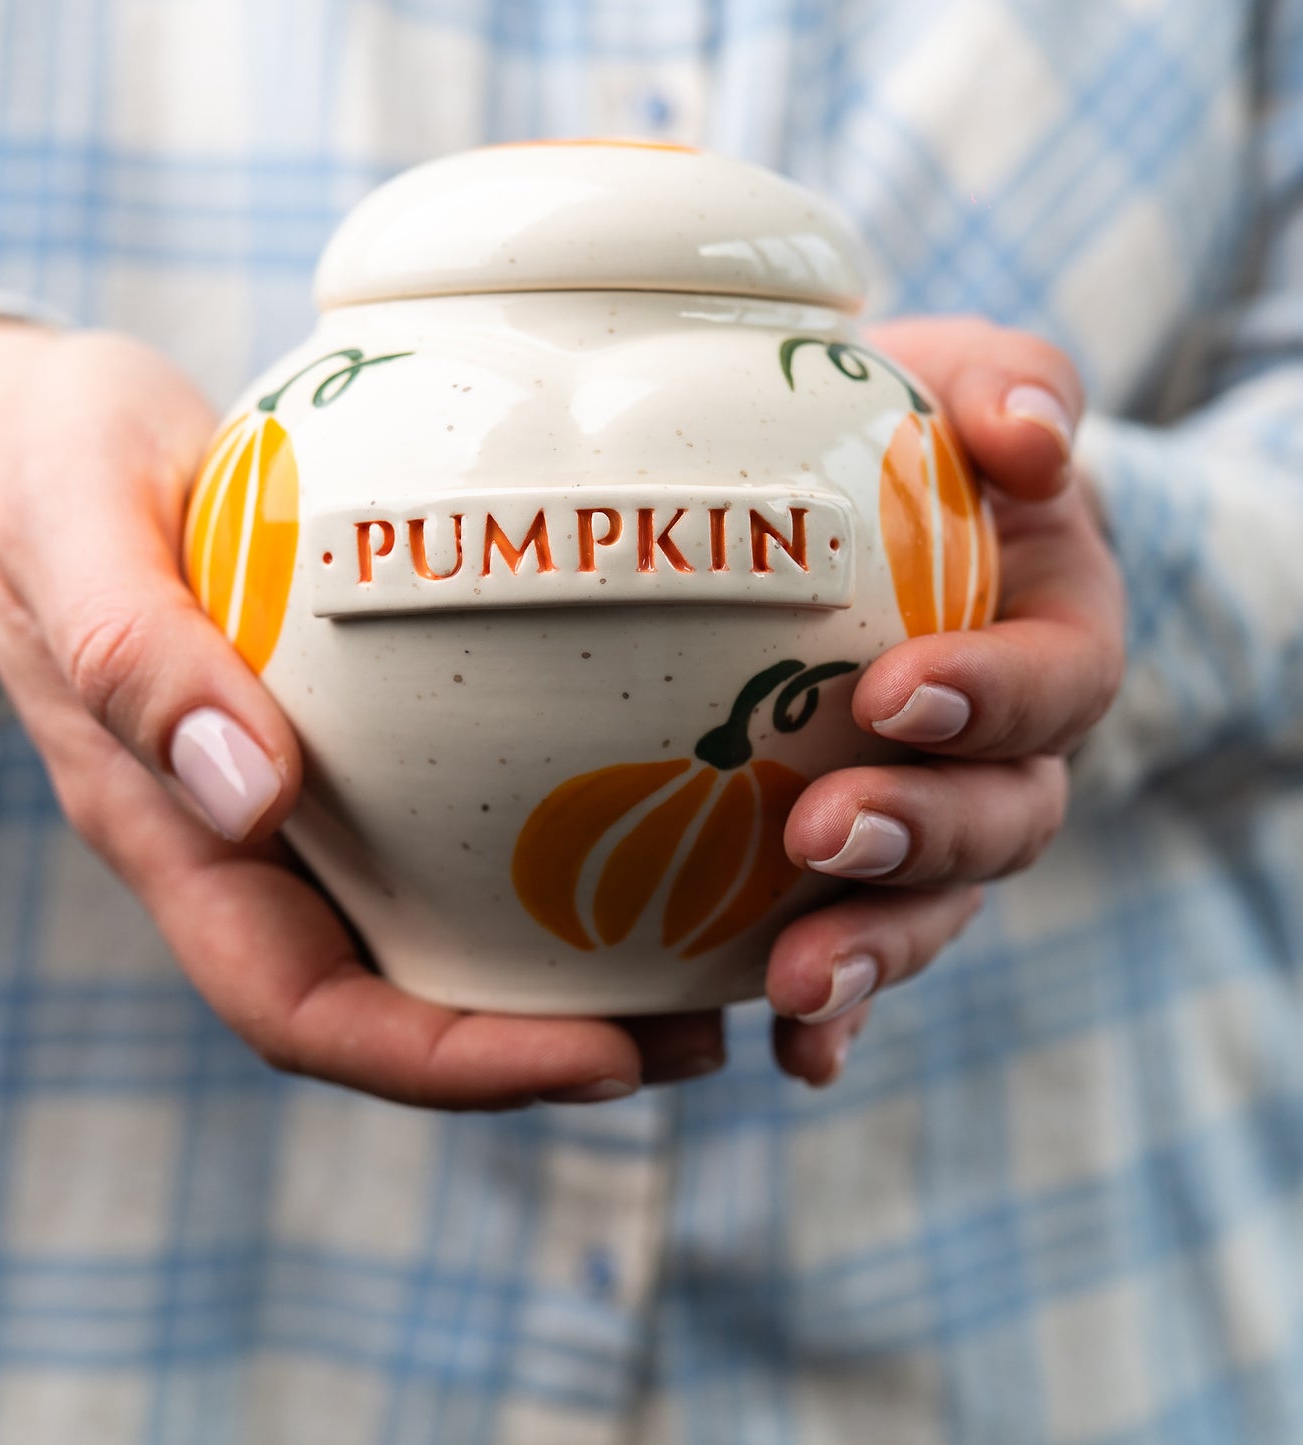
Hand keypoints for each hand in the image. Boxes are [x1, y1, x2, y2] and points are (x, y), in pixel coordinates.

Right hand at [0, 323, 722, 1108]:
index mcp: (174, 840)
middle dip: (543, 1046)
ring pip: (440, 929)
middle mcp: (251, 848)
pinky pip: (455, 822)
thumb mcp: (74, 533)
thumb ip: (134, 656)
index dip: (445, 1065)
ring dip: (571, 970)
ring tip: (713, 959)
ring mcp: (306, 801)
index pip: (304, 1009)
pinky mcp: (355, 740)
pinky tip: (658, 821)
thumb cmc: (60, 472)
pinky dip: (555, 850)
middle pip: (399, 1003)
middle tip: (697, 1033)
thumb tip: (252, 791)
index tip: (599, 1057)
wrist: (62, 434)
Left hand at [766, 317, 1124, 1083]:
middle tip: (826, 834)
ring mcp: (942, 830)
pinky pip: (866, 959)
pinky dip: (839, 1016)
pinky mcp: (864, 879)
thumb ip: (1010, 387)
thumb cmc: (907, 444)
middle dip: (923, 836)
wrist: (855, 517)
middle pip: (1003, 823)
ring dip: (875, 950)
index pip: (1051, 683)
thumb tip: (1027, 439)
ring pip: (937, 912)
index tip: (895, 692)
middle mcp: (1010, 755)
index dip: (990, 698)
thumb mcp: (956, 382)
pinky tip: (793, 1054)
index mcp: (1049, 641)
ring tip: (794, 983)